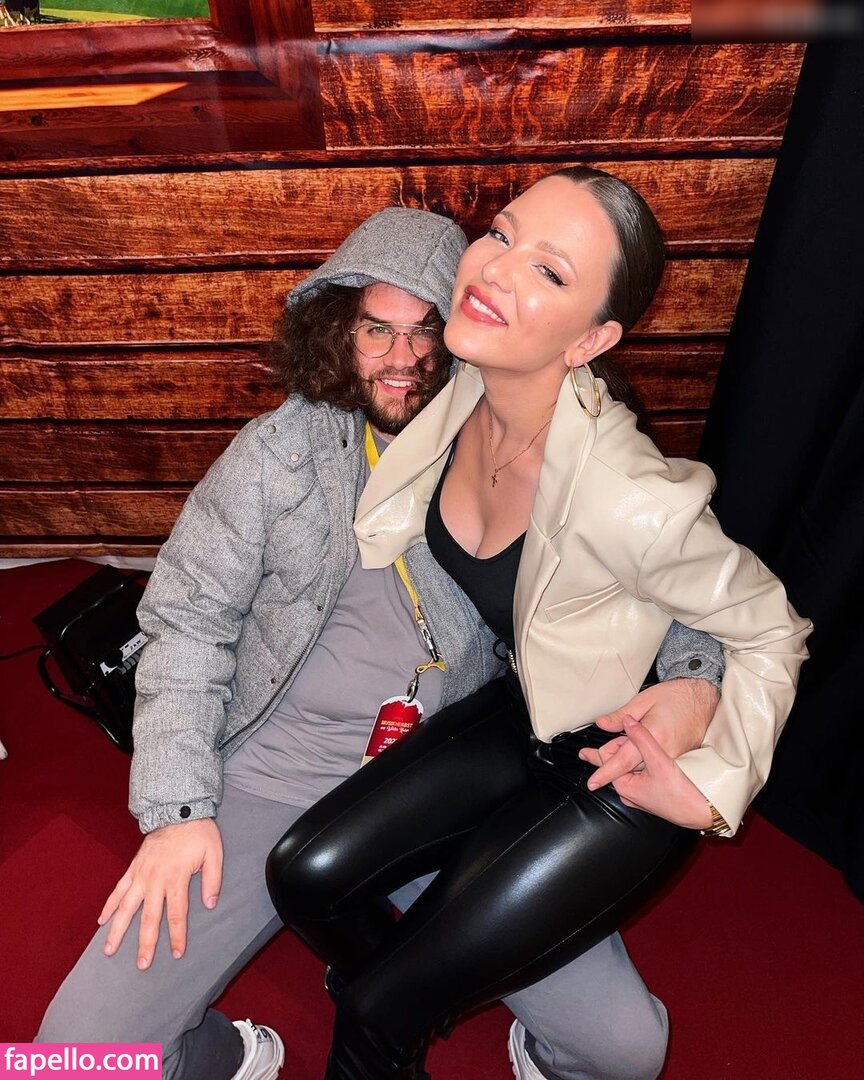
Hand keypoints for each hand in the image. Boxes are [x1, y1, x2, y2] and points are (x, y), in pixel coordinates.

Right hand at [99, 818, 222, 969]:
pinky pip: (118, 889)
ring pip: (126, 907)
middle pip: (149, 917)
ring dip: (118, 930)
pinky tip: (101, 921)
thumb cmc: (198, 832)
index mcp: (176, 877)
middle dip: (145, 943)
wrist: (178, 808)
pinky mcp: (133, 868)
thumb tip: (210, 904)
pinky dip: (109, 905)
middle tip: (142, 965)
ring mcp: (141, 874)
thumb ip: (212, 880)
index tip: (176, 954)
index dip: (177, 935)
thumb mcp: (214, 853)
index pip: (177, 914)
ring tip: (109, 951)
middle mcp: (155, 879)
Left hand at [580, 678, 718, 789]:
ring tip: (621, 740)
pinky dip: (638, 760)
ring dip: (624, 758)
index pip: (622, 763)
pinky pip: (650, 769)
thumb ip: (622, 715)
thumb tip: (603, 724)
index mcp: (657, 740)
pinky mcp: (675, 765)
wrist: (706, 702)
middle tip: (591, 751)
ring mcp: (672, 764)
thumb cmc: (679, 698)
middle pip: (627, 767)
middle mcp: (665, 756)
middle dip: (611, 756)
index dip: (604, 772)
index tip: (591, 783)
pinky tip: (638, 745)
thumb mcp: (646, 701)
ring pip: (638, 769)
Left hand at [610, 718, 712, 828]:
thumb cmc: (683, 793)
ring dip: (627, 755)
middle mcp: (629, 793)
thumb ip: (641, 738)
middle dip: (616, 748)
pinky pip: (638, 774)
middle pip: (616, 763)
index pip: (607, 757)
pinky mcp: (652, 793)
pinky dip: (638, 763)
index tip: (626, 729)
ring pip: (628, 768)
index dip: (615, 740)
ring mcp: (641, 795)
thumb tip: (627, 721)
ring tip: (624, 741)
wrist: (705, 810)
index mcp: (625, 786)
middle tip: (619, 731)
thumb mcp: (660, 760)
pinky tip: (642, 757)